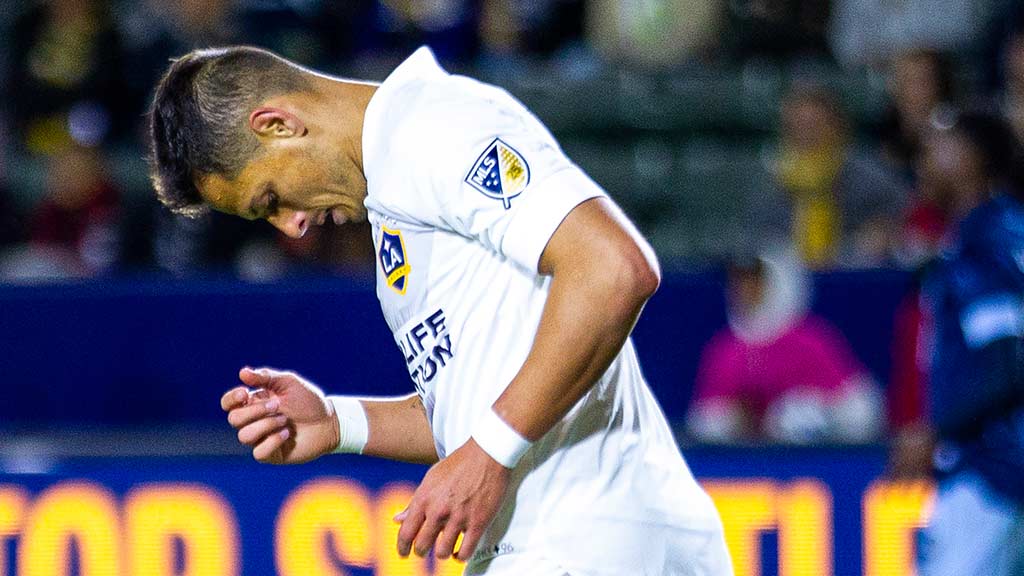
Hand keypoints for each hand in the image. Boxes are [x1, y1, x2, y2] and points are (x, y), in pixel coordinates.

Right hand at [220, 367, 340, 463]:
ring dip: (266, 425)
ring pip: (244, 436)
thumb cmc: (308, 400)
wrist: (329, 421)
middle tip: (278, 405)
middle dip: (255, 411)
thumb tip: (242, 372)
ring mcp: (261, 439)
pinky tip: (287, 434)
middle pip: (234, 419)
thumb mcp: (289, 383)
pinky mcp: (270, 454)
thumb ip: (266, 377)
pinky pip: (258, 453)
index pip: (228, 403)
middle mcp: (253, 421)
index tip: (245, 393)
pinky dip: (272, 442)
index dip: (231, 399)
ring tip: (285, 420)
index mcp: (254, 402)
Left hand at [395, 439, 509, 561]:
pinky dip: (461, 557)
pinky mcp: (478, 522)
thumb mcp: (431, 478)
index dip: (402, 547)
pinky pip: (466, 551)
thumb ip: (414, 502)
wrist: (487, 453)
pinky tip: (460, 553)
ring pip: (443, 552)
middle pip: (422, 546)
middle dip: (422, 551)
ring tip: (446, 549)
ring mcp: (459, 517)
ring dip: (443, 554)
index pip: (406, 532)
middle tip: (425, 551)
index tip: (404, 553)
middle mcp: (439, 510)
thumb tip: (396, 519)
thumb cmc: (459, 463)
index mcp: (424, 498)